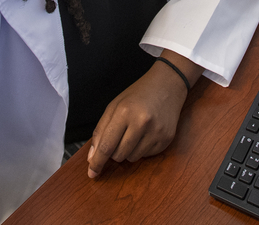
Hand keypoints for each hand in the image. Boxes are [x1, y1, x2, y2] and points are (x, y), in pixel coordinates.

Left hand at [86, 57, 196, 178]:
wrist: (167, 85)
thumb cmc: (137, 95)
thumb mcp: (114, 106)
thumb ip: (101, 131)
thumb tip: (92, 158)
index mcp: (124, 112)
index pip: (106, 146)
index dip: (97, 162)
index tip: (91, 173)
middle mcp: (142, 123)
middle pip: (118, 155)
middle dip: (114, 151)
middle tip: (120, 135)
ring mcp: (156, 132)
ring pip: (132, 158)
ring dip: (128, 151)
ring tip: (135, 132)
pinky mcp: (166, 139)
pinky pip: (146, 156)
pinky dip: (142, 149)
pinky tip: (146, 133)